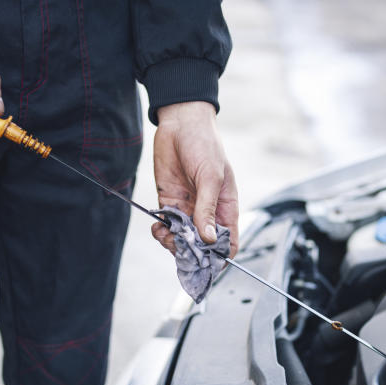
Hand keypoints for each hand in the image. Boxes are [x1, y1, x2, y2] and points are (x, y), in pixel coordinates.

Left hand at [151, 102, 239, 257]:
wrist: (180, 124)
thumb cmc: (205, 145)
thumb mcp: (211, 177)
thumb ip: (208, 209)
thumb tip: (208, 238)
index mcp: (226, 208)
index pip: (228, 242)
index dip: (219, 257)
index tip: (204, 260)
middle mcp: (208, 212)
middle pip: (202, 246)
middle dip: (190, 252)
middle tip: (178, 244)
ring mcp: (188, 209)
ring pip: (182, 240)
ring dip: (172, 243)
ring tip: (165, 234)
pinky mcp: (170, 203)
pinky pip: (166, 227)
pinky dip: (160, 232)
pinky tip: (157, 226)